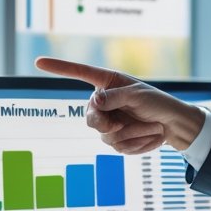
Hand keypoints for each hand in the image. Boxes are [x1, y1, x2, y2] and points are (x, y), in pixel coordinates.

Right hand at [34, 57, 205, 152]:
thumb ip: (115, 97)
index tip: (38, 62)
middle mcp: (103, 102)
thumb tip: (94, 102)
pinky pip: (118, 147)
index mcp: (106, 83)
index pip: (79, 73)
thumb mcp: (138, 95)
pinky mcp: (116, 140)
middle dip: (106, 123)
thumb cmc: (157, 103)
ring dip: (131, 134)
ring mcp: (108, 122)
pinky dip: (136, 143)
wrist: (172, 125)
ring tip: (149, 127)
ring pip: (105, 136)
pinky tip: (149, 136)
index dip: (58, 68)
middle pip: (90, 118)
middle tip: (122, 124)